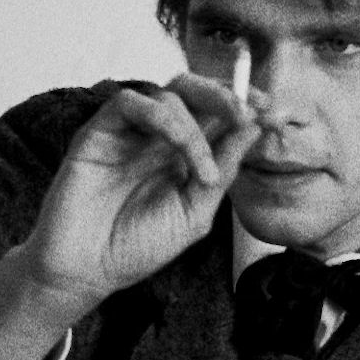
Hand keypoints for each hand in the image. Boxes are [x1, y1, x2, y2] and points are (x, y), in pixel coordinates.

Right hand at [18, 73, 260, 311]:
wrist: (87, 271)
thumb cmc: (136, 246)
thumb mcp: (195, 213)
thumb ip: (222, 170)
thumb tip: (252, 129)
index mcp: (182, 152)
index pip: (216, 112)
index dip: (245, 105)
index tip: (273, 113)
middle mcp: (157, 136)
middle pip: (193, 89)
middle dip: (225, 94)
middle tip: (247, 112)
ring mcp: (128, 131)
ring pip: (168, 94)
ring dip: (196, 128)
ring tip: (204, 173)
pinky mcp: (98, 131)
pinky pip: (129, 102)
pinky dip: (163, 118)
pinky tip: (180, 150)